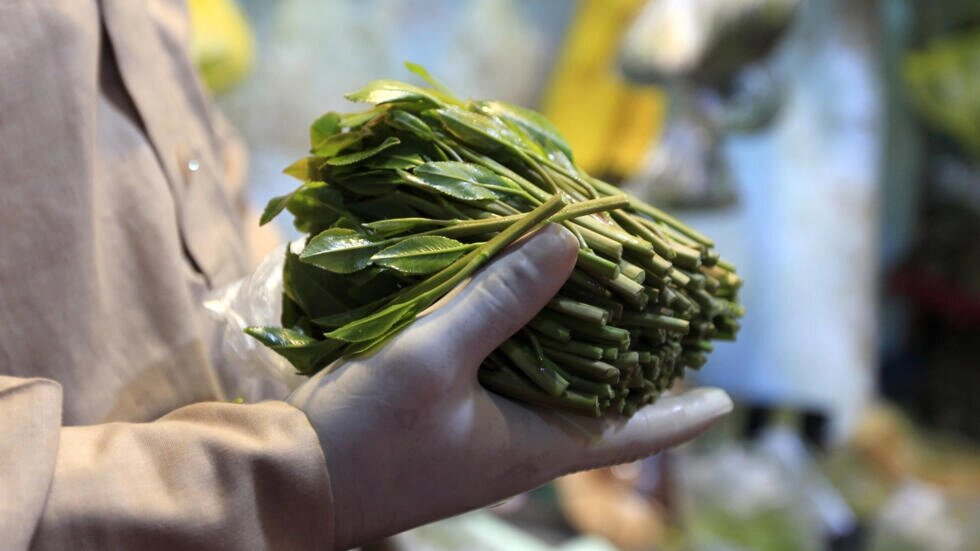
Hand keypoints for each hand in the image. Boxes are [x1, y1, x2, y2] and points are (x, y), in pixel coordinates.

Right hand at [287, 224, 732, 549]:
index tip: (726, 403)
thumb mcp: (433, 358)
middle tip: (667, 331)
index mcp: (531, 447)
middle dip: (637, 375)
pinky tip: (521, 316)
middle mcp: (516, 447)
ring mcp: (480, 438)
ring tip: (609, 313)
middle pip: (598, 410)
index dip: (680, 417)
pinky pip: (507, 381)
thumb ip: (500, 300)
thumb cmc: (365, 434)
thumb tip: (570, 242)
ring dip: (583, 356)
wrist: (290, 482)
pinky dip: (528, 347)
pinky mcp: (446, 422)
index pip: (631, 436)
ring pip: (552, 392)